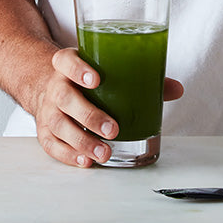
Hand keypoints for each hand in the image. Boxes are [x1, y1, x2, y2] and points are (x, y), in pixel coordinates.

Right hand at [31, 47, 184, 167]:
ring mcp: (48, 109)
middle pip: (65, 98)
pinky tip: (86, 161)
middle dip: (89, 115)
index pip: (66, 61)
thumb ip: (139, 77)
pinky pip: (52, 144)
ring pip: (59, 124)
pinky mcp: (45, 131)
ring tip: (104, 152)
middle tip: (113, 129)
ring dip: (82, 141)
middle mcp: (55, 86)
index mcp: (68, 65)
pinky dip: (69, 155)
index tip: (96, 79)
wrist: (48, 87)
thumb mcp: (105, 70)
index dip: (78, 69)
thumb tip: (176, 88)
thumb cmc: (85, 80)